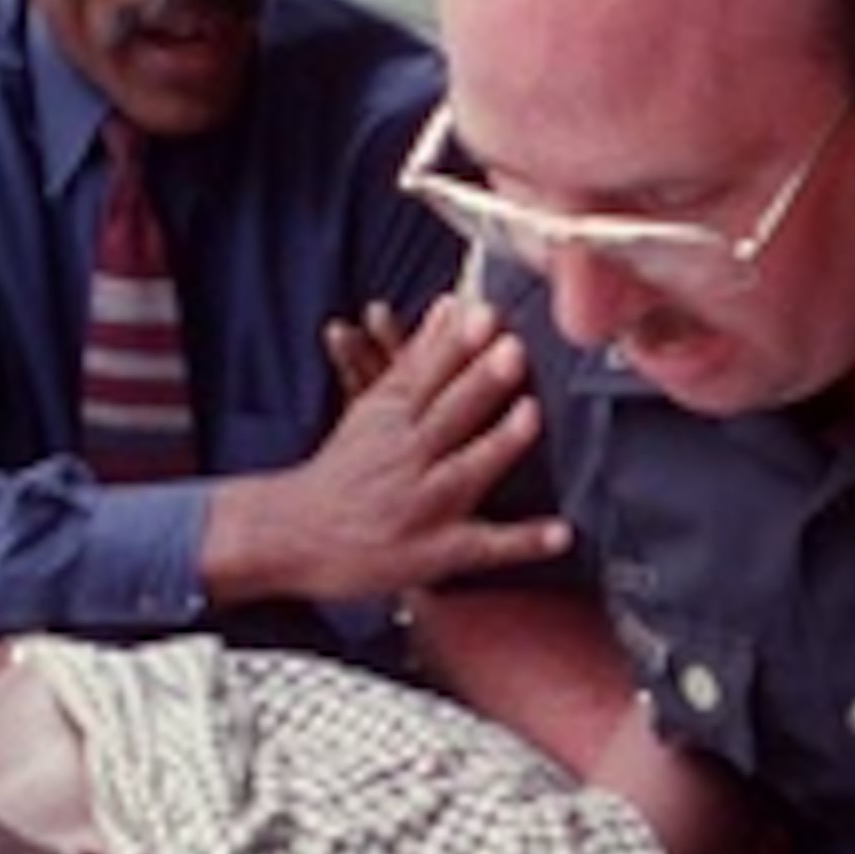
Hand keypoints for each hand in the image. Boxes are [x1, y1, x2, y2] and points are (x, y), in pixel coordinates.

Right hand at [201, 291, 570, 609]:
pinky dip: (523, 541)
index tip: (485, 312)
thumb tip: (452, 302)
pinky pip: (487, 547)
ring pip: (465, 471)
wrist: (292, 534)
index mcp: (392, 417)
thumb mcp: (374, 406)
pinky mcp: (437, 551)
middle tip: (513, 349)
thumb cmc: (346, 466)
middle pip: (447, 414)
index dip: (458, 344)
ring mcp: (423, 505)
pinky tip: (562, 533)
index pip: (427, 374)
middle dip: (479, 381)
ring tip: (533, 416)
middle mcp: (406, 457)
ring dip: (499, 444)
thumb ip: (418, 357)